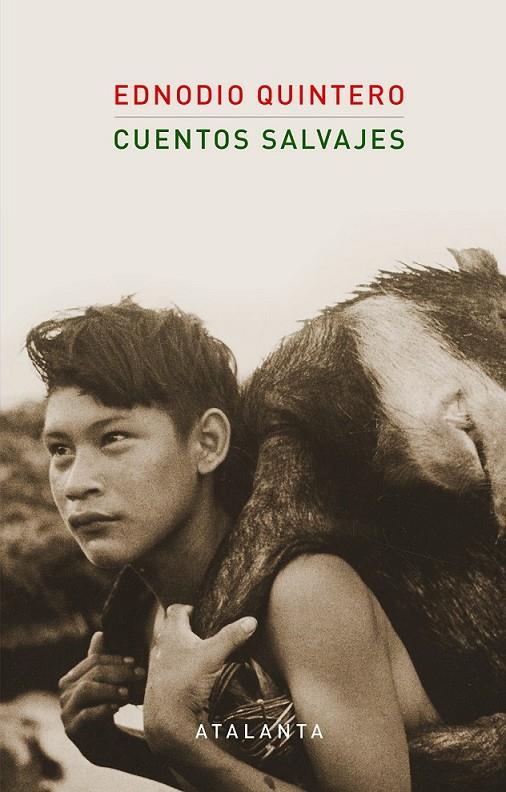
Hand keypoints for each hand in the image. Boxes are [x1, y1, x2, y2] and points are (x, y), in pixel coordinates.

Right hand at [59, 631, 145, 764]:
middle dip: (119, 673)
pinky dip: (102, 709)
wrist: (103, 742)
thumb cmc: (105, 706)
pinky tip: (116, 707)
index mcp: (72, 677)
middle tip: (140, 675)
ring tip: (128, 693)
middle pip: (93, 674)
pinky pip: (85, 716)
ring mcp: (66, 711)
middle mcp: (65, 693)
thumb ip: (100, 660)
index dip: (116, 660)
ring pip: (86, 690)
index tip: (136, 663)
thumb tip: (99, 633)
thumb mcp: (105, 682)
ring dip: (110, 689)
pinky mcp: (72, 730)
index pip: (94, 661)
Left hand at [143, 604, 256, 758]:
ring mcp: (159, 665)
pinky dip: (182, 667)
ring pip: (171, 649)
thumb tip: (250, 621)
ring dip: (185, 649)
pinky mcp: (161, 683)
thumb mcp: (213, 656)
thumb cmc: (186, 681)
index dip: (189, 608)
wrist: (168, 718)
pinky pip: (171, 667)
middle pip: (173, 629)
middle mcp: (162, 646)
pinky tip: (194, 675)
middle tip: (206, 633)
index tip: (202, 613)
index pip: (176, 610)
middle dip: (188, 629)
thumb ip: (231, 637)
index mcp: (172, 633)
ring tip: (202, 654)